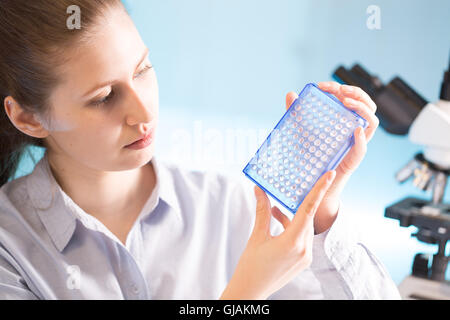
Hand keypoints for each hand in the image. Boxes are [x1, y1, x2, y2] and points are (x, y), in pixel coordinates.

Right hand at [219, 170, 335, 299]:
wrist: (251, 291)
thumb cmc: (250, 266)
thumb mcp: (257, 236)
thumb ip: (262, 211)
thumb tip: (259, 190)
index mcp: (293, 242)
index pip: (309, 209)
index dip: (319, 190)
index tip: (329, 175)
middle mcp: (304, 250)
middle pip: (307, 218)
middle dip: (303, 201)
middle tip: (303, 184)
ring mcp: (305, 257)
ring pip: (304, 228)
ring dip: (293, 217)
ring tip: (274, 210)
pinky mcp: (303, 261)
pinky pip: (301, 238)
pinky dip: (292, 228)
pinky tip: (278, 222)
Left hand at [285, 82, 378, 233]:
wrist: (313, 188)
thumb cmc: (311, 159)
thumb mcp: (302, 132)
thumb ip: (297, 114)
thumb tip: (291, 94)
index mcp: (344, 123)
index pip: (352, 99)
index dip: (340, 88)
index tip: (322, 86)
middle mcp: (353, 132)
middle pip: (368, 106)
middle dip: (356, 93)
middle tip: (339, 89)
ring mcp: (355, 146)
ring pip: (372, 122)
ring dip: (362, 108)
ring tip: (347, 101)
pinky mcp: (351, 161)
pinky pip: (363, 149)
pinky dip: (361, 139)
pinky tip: (354, 129)